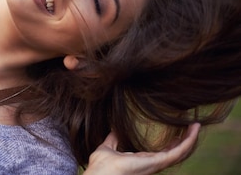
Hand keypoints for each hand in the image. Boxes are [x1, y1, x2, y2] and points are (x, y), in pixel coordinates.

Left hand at [83, 123, 199, 174]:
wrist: (99, 174)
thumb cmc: (100, 167)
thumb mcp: (108, 148)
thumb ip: (113, 140)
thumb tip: (114, 129)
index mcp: (142, 161)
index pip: (162, 152)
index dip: (171, 142)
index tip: (178, 131)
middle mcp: (152, 164)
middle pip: (174, 152)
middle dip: (184, 140)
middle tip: (193, 126)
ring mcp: (156, 164)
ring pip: (179, 152)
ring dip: (189, 139)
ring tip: (197, 126)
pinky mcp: (158, 163)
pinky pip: (177, 153)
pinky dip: (187, 141)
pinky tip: (193, 130)